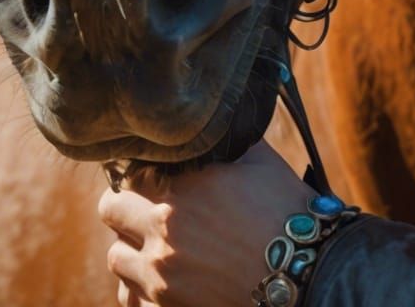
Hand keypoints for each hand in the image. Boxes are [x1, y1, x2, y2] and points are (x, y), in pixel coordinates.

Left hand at [99, 140, 316, 305]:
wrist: (303, 269)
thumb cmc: (285, 211)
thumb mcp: (261, 163)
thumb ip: (229, 143)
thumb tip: (218, 127)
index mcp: (180, 191)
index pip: (129, 174)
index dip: (140, 171)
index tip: (151, 174)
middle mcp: (160, 231)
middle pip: (111, 211)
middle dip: (126, 205)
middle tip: (145, 206)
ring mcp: (159, 275)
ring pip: (116, 257)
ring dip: (131, 247)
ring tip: (154, 245)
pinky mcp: (164, 306)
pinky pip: (130, 298)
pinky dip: (140, 288)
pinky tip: (162, 278)